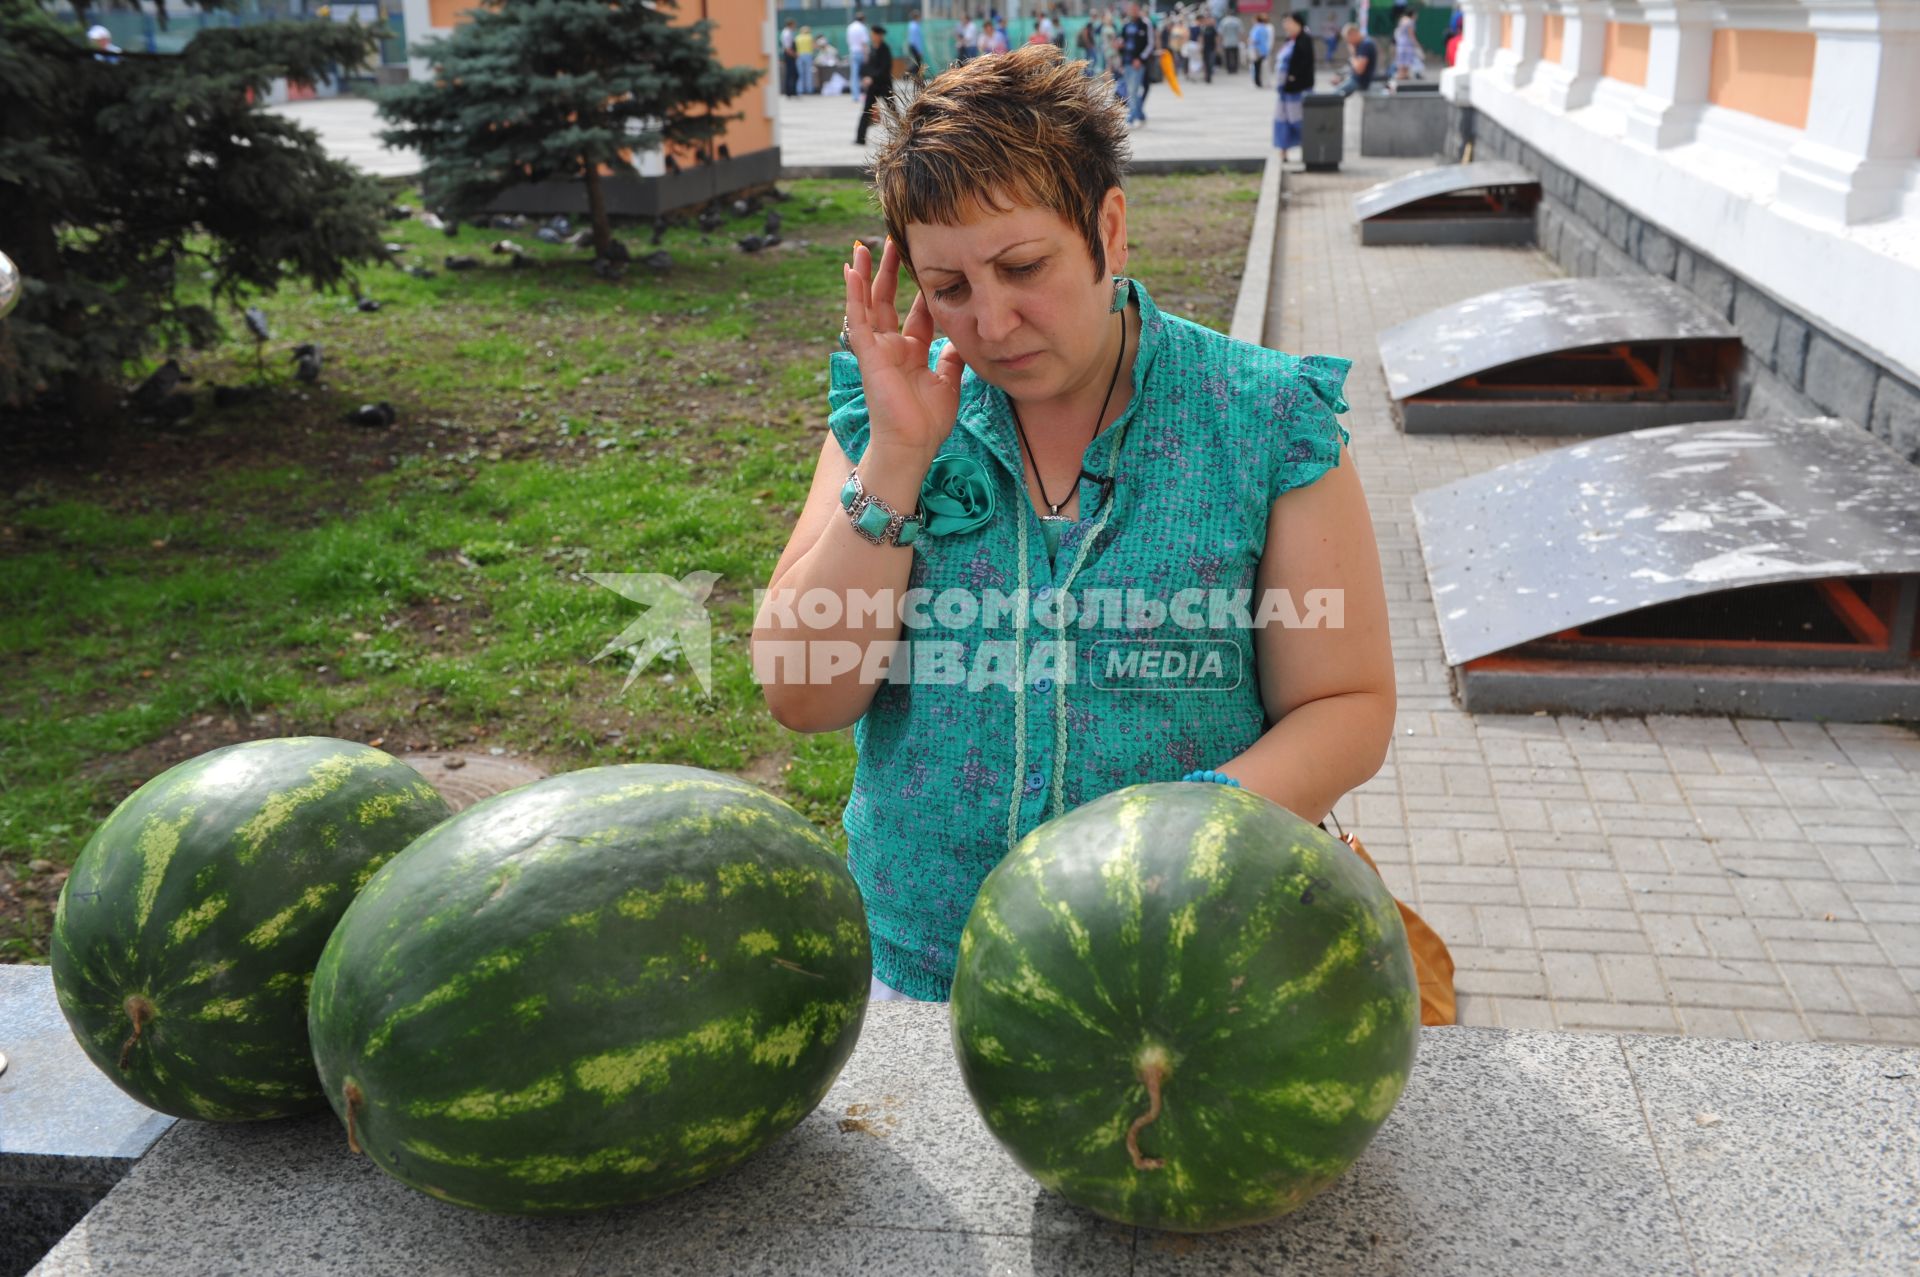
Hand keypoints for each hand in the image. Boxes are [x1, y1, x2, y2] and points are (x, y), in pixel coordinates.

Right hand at [842, 239, 964, 464]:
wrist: (912, 445)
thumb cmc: (927, 422)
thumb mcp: (949, 381)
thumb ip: (952, 357)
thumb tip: (962, 338)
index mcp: (911, 352)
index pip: (915, 312)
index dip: (919, 288)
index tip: (926, 263)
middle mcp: (891, 347)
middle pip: (887, 300)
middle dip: (890, 271)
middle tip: (892, 242)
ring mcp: (877, 349)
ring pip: (868, 304)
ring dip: (865, 274)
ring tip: (863, 246)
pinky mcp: (867, 355)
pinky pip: (857, 320)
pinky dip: (853, 295)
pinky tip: (850, 270)